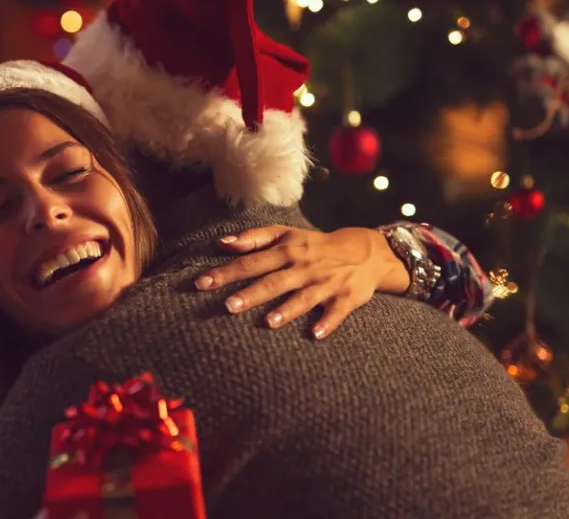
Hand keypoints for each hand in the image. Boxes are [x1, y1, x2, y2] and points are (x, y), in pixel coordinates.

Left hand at [194, 225, 408, 338]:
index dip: (226, 272)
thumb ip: (254, 238)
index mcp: (287, 251)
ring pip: (303, 297)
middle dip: (252, 293)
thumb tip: (222, 243)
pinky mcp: (346, 298)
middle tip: (229, 306)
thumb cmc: (315, 245)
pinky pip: (336, 312)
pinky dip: (327, 322)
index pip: (251, 262)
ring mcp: (325, 283)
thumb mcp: (287, 234)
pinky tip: (315, 334)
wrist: (366, 251)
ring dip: (287, 310)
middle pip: (274, 281)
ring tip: (268, 323)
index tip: (202, 283)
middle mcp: (304, 267)